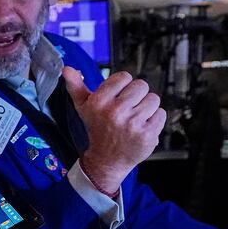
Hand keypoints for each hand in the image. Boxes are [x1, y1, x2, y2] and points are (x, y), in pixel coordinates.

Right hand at [62, 67, 165, 192]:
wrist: (106, 159)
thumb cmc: (96, 129)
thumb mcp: (83, 107)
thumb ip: (75, 86)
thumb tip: (67, 69)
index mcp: (99, 102)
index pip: (124, 77)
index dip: (122, 86)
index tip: (117, 97)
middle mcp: (115, 111)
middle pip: (141, 85)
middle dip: (136, 95)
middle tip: (127, 108)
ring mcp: (132, 123)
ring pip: (153, 98)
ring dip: (147, 107)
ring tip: (135, 117)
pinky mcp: (148, 134)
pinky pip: (161, 113)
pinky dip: (154, 119)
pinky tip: (142, 126)